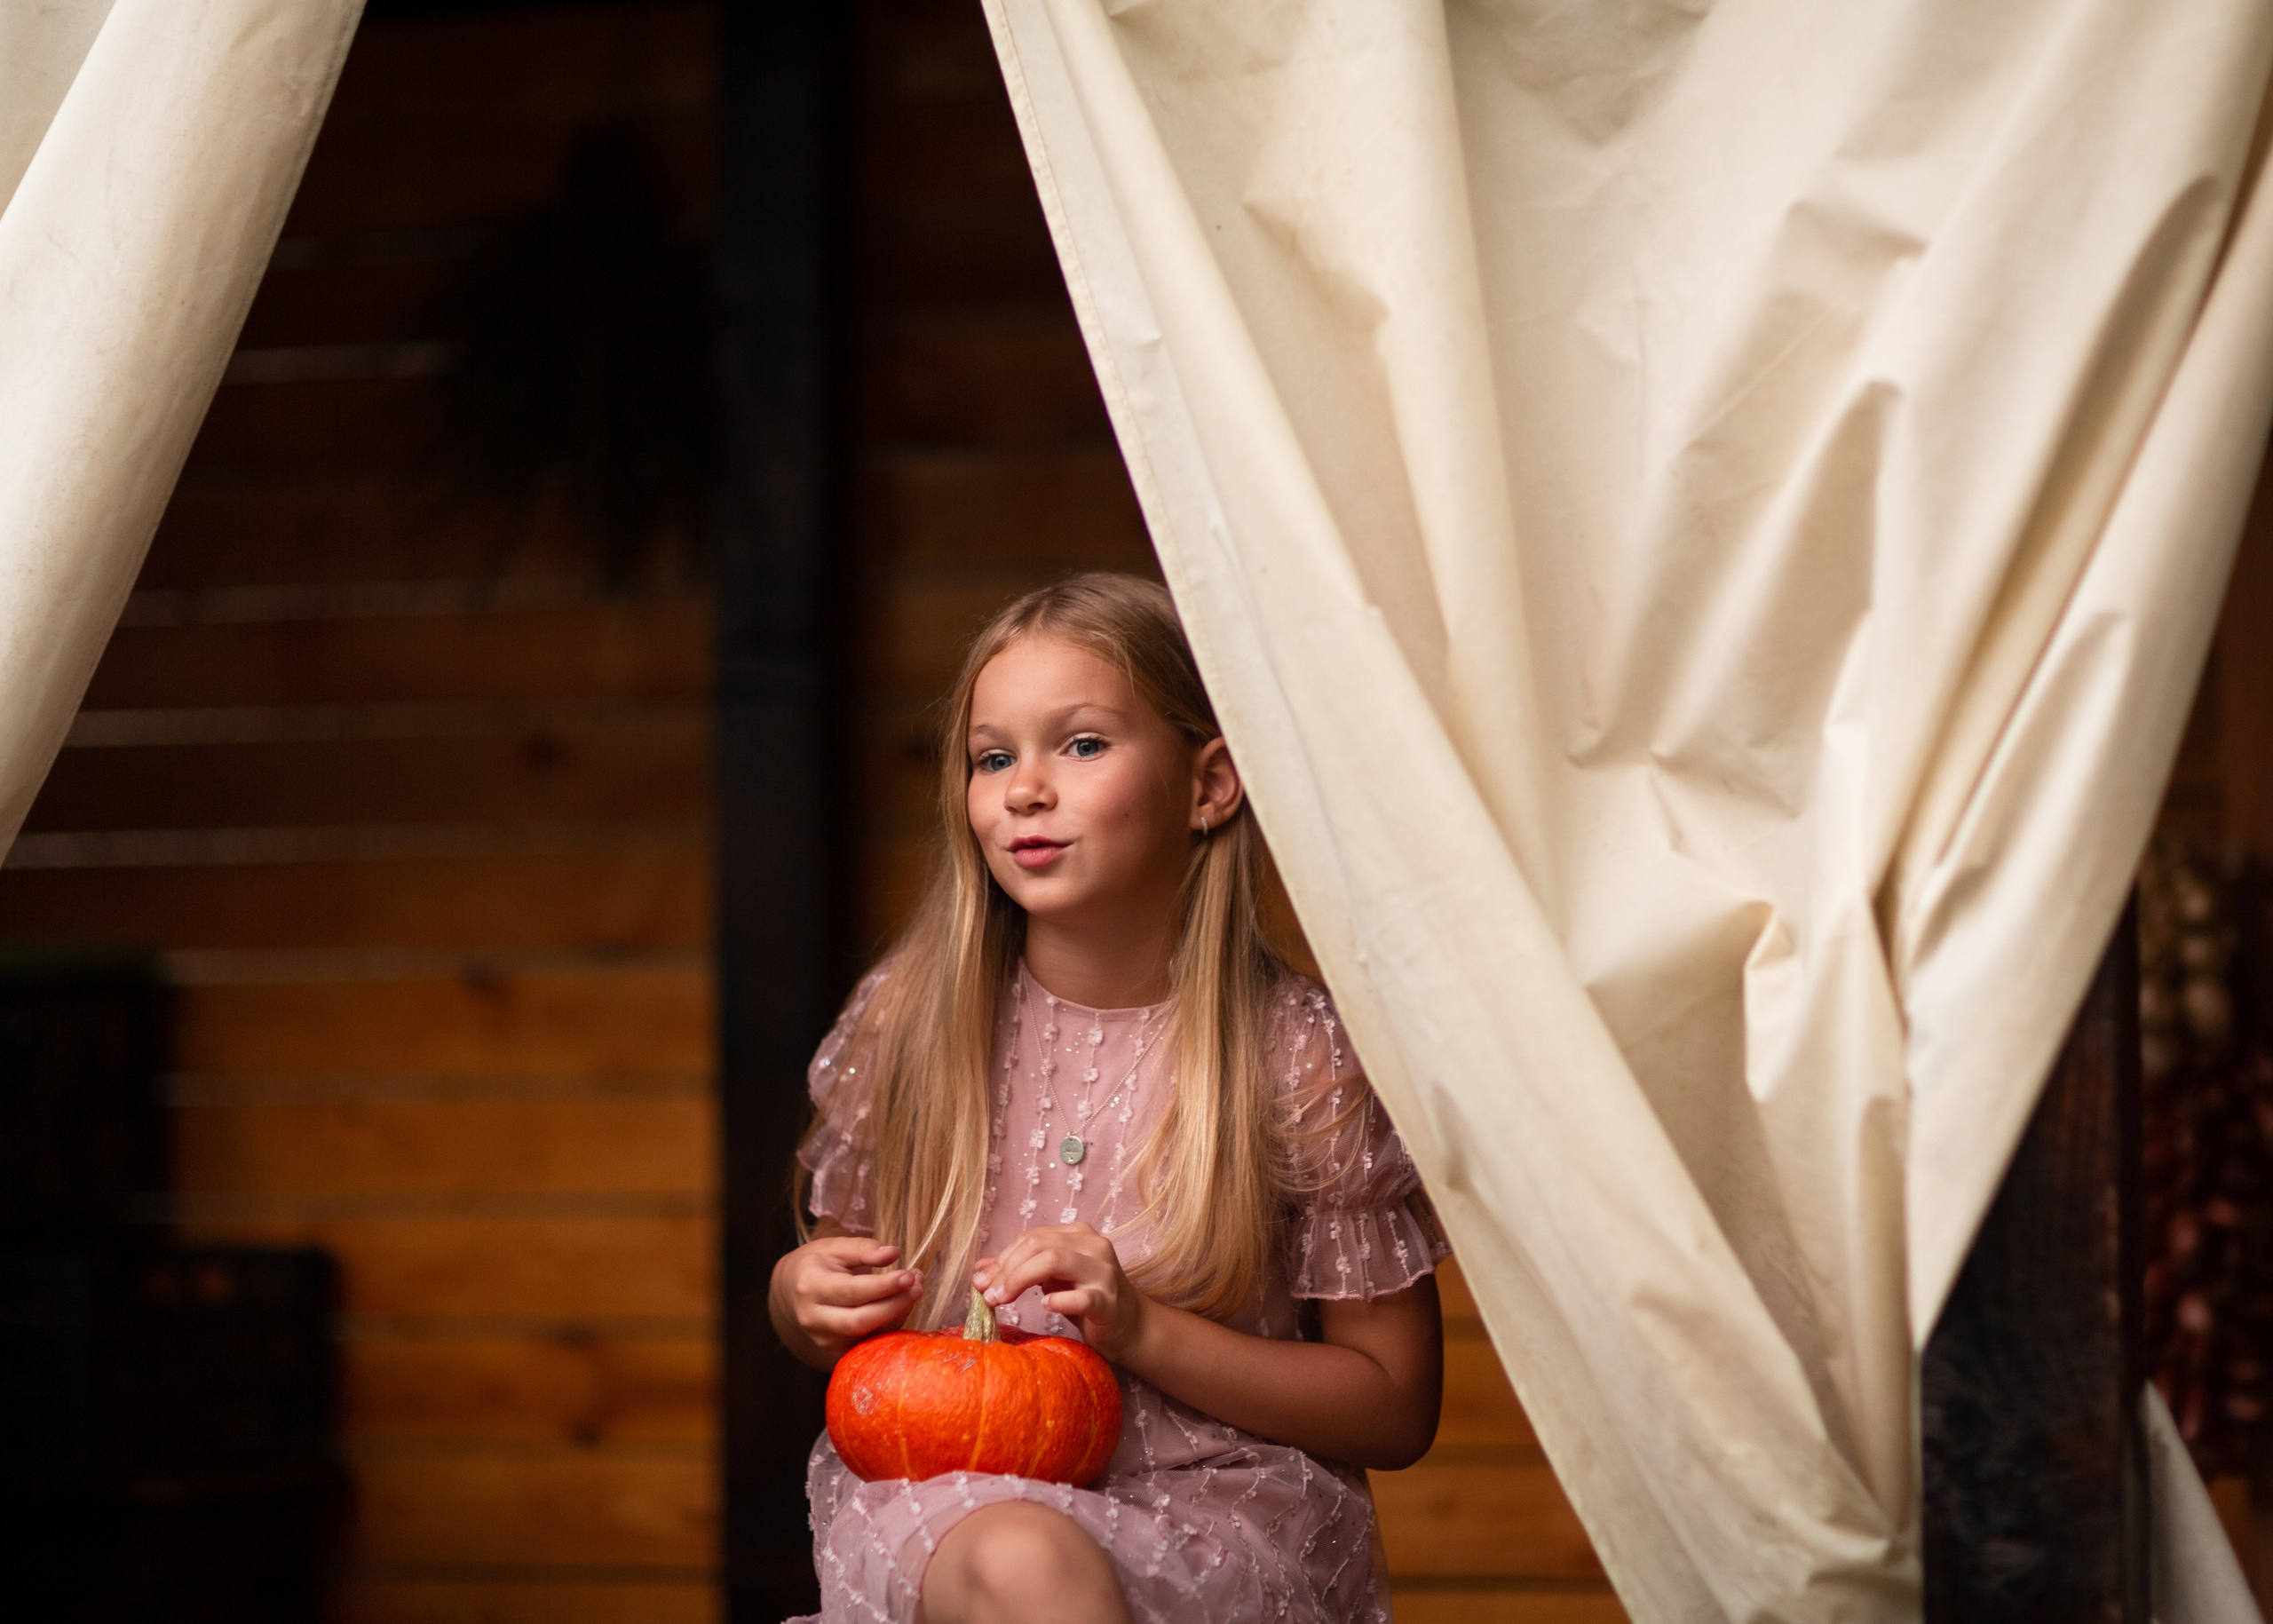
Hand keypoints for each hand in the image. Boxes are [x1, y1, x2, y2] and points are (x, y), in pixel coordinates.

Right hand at [770, 1235, 923, 1364]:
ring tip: (915, 1290)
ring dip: (897, 1315)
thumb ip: (863, 1249)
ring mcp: (824, 1341)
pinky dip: (890, 1327)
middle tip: (918, 1285)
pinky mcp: (835, 1353)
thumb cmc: (817, 1265)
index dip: (883, 1286)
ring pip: (867, 1335)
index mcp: (810, 1287)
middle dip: (894, 1305)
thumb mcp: (834, 1247)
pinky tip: (901, 1306)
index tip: (909, 1275)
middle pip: (860, 1321)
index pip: (851, 1291)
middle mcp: (814, 1319)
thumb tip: (893, 1253)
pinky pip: (869, 1344)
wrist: (789, 1293)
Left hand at [971, 1223, 1147, 1362]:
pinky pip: (1081, 1297)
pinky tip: (1046, 1307)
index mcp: (1078, 1235)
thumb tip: (980, 1269)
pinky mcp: (1109, 1302)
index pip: (1031, 1238)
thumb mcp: (1052, 1280)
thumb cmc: (1087, 1298)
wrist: (1130, 1326)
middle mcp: (1093, 1246)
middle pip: (1039, 1245)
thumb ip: (1021, 1269)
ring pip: (1055, 1260)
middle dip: (1006, 1269)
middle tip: (986, 1293)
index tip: (980, 1282)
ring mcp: (1103, 1273)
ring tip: (1001, 1300)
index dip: (1001, 1258)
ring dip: (1019, 1279)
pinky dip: (1058, 1300)